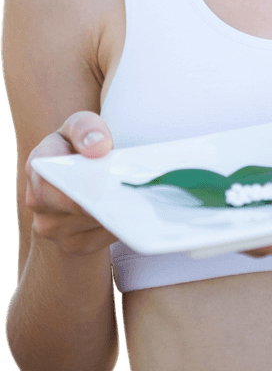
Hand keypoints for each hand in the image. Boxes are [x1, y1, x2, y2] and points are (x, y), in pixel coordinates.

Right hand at [25, 110, 119, 255]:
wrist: (72, 178)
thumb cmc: (77, 146)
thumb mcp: (79, 125)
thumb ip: (85, 128)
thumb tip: (98, 147)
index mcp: (37, 167)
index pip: (48, 180)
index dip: (74, 186)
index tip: (99, 184)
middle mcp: (37, 201)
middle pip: (73, 207)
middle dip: (102, 200)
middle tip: (129, 192)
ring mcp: (52, 228)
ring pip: (91, 223)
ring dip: (114, 212)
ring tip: (135, 198)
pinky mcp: (73, 245)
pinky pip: (101, 239)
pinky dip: (118, 226)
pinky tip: (130, 212)